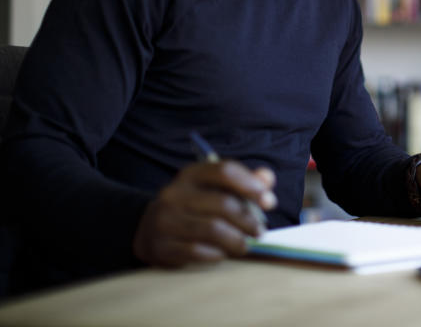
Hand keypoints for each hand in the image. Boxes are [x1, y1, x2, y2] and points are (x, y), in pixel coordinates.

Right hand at [132, 161, 276, 266]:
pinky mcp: (161, 246)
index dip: (251, 185)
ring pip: (213, 230)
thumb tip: (267, 179)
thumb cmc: (193, 206)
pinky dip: (217, 254)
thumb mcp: (214, 188)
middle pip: (223, 204)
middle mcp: (174, 193)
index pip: (225, 171)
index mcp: (191, 174)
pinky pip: (197, 251)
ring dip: (236, 240)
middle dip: (248, 220)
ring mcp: (165, 220)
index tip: (268, 201)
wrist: (148, 228)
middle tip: (260, 231)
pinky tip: (223, 253)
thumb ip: (244, 181)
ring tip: (245, 245)